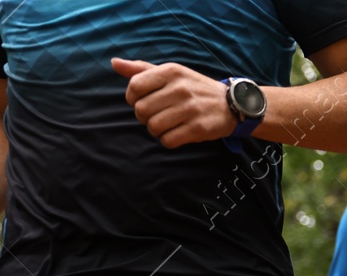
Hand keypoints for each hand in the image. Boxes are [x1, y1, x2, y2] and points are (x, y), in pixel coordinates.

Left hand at [112, 58, 238, 148]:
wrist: (233, 104)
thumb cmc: (195, 88)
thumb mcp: (172, 73)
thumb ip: (141, 69)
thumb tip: (114, 63)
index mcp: (170, 71)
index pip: (134, 86)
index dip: (132, 98)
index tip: (143, 101)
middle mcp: (180, 88)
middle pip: (141, 110)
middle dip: (144, 117)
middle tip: (156, 116)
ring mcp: (190, 108)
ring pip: (153, 126)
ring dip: (156, 130)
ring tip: (167, 126)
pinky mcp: (198, 128)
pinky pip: (168, 140)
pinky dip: (168, 141)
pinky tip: (177, 134)